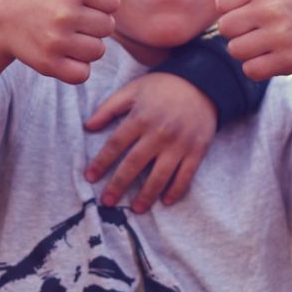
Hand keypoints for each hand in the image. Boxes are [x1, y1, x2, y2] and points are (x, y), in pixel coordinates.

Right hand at [0, 0, 119, 83]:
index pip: (112, 1)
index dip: (99, 1)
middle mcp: (67, 15)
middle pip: (107, 28)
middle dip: (92, 25)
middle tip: (68, 18)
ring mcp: (58, 41)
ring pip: (96, 51)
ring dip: (84, 46)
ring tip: (63, 34)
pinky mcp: (50, 64)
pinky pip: (82, 73)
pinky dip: (74, 67)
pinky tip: (59, 52)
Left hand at [84, 73, 215, 211]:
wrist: (204, 82)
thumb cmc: (163, 86)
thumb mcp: (133, 90)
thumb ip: (109, 107)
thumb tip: (87, 126)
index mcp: (141, 118)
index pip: (116, 144)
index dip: (101, 162)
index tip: (90, 177)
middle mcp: (159, 133)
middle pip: (134, 164)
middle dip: (118, 185)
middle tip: (107, 202)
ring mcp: (180, 144)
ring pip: (160, 175)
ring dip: (147, 195)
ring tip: (136, 209)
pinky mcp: (197, 150)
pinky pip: (186, 175)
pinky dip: (176, 190)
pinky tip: (165, 201)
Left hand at [216, 0, 291, 80]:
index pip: (222, 5)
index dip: (235, 8)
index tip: (254, 6)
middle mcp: (270, 9)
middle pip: (226, 31)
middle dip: (240, 32)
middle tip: (261, 25)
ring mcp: (279, 35)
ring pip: (236, 52)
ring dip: (249, 50)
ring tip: (268, 39)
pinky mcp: (286, 60)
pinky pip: (251, 70)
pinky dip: (259, 67)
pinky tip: (274, 55)